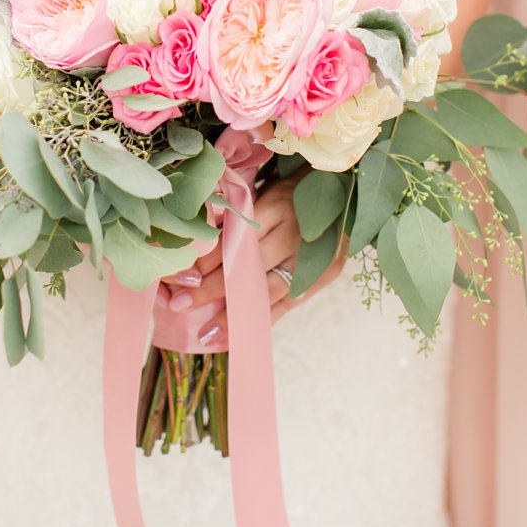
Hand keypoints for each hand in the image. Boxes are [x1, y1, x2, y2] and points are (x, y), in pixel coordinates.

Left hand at [160, 173, 345, 349]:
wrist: (346, 194)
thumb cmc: (295, 191)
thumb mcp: (266, 191)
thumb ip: (239, 216)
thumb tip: (196, 241)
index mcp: (276, 206)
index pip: (236, 237)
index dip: (207, 258)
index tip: (181, 275)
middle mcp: (293, 233)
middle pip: (248, 266)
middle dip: (211, 289)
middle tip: (180, 305)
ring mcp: (311, 258)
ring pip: (267, 290)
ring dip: (236, 314)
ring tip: (208, 334)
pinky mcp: (323, 275)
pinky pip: (289, 302)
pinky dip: (264, 320)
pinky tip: (241, 335)